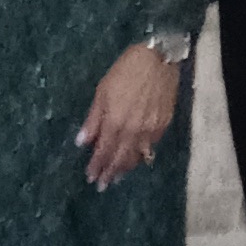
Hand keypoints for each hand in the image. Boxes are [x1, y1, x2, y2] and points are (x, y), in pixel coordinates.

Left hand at [77, 42, 182, 191]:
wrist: (158, 60)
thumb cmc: (125, 71)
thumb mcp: (102, 91)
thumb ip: (93, 119)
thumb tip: (82, 142)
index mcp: (115, 121)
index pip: (103, 151)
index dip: (97, 165)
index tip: (90, 177)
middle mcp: (133, 130)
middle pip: (120, 158)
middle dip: (110, 173)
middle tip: (102, 185)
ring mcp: (151, 130)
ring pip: (137, 156)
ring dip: (126, 168)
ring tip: (118, 177)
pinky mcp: (164, 125)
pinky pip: (150, 147)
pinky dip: (142, 156)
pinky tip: (136, 159)